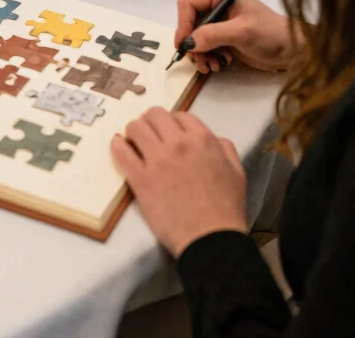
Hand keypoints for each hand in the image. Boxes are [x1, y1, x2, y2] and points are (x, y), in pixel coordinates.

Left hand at [111, 108, 246, 256]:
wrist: (210, 240)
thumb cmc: (226, 208)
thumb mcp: (236, 171)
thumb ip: (224, 147)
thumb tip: (212, 138)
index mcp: (202, 139)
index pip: (179, 114)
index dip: (173, 122)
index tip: (169, 132)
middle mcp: (177, 143)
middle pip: (154, 115)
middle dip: (151, 121)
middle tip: (150, 133)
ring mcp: (157, 160)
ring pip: (135, 127)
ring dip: (134, 131)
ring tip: (135, 140)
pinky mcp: (140, 179)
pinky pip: (121, 152)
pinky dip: (117, 145)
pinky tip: (119, 144)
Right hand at [175, 0, 292, 73]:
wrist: (291, 51)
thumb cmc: (270, 34)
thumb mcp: (242, 32)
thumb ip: (213, 35)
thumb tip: (189, 43)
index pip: (187, 3)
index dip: (183, 24)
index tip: (185, 45)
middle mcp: (215, 3)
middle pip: (188, 22)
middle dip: (193, 44)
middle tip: (200, 61)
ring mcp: (218, 21)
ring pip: (194, 38)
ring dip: (200, 55)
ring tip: (212, 66)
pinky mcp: (221, 37)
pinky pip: (203, 47)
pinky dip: (207, 58)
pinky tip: (219, 64)